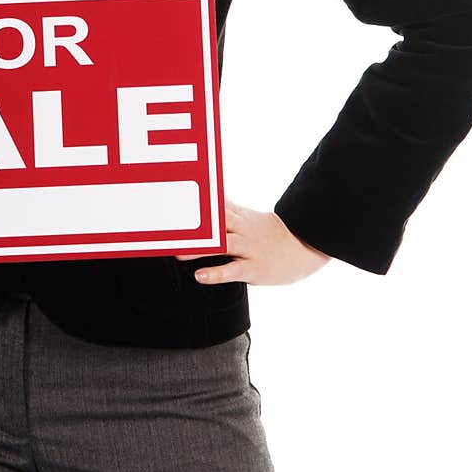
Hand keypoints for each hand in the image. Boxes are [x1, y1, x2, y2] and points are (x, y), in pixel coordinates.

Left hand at [175, 200, 331, 285]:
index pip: (211, 204)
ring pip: (221, 245)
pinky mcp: (254, 268)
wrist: (304, 246)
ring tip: (177, 252)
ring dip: (198, 248)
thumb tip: (208, 195)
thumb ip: (225, 208)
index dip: (191, 202)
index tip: (169, 198)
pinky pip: (233, 271)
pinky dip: (216, 273)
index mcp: (237, 216)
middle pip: (213, 222)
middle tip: (167, 227)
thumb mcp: (247, 215)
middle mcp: (240, 229)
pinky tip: (200, 276)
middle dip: (191, 225)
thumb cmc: (269, 232)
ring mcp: (247, 248)